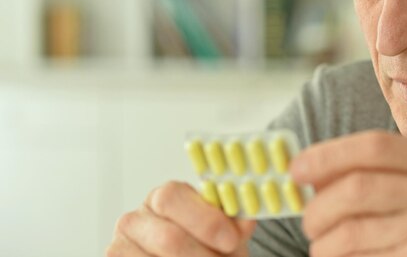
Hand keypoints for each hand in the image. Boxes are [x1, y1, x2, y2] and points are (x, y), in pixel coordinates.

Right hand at [106, 181, 255, 256]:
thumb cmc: (207, 246)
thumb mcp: (225, 232)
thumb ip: (234, 225)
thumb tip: (246, 219)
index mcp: (163, 197)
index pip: (173, 198)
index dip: (204, 220)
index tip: (231, 240)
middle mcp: (135, 219)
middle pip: (168, 238)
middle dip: (203, 255)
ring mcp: (120, 247)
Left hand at [290, 131, 406, 256]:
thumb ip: (377, 170)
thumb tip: (308, 169)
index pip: (375, 146)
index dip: (328, 154)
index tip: (295, 168)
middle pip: (358, 188)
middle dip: (319, 207)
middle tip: (306, 221)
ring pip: (354, 231)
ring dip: (324, 242)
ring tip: (320, 246)